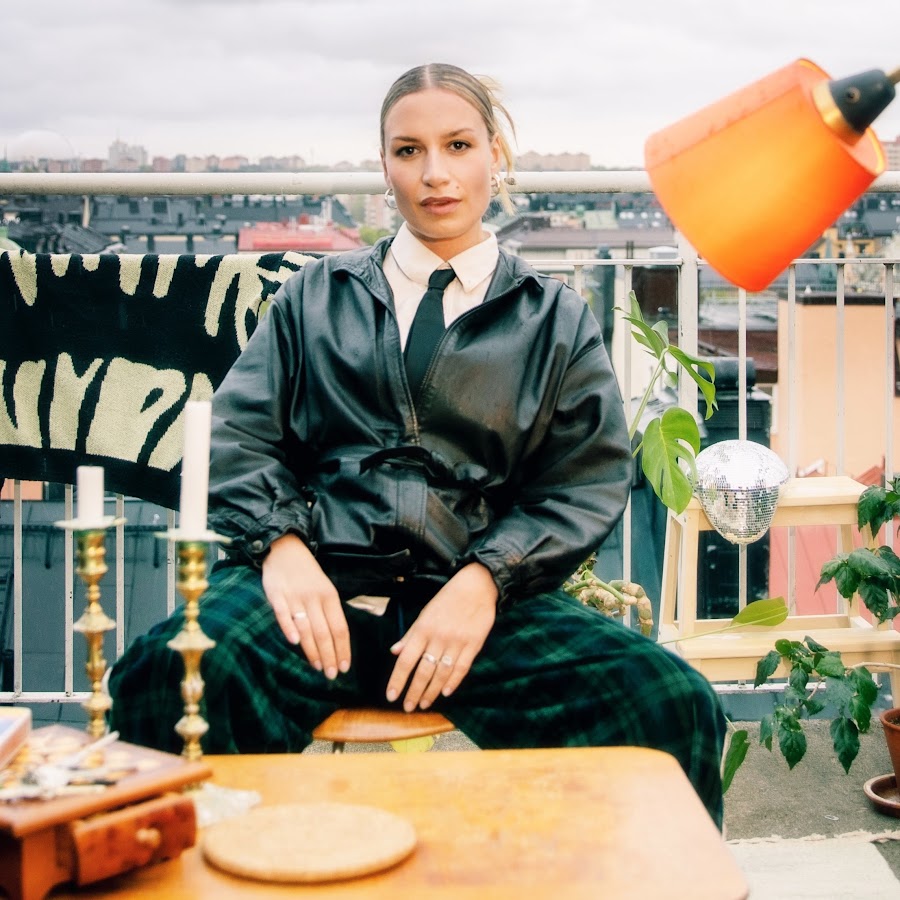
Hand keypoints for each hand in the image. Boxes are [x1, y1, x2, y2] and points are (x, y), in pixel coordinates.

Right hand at [261, 534, 349, 678]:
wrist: (285, 548)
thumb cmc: (308, 575)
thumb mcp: (325, 589)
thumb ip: (329, 613)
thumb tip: (337, 641)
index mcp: (330, 596)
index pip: (340, 627)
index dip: (343, 649)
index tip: (345, 667)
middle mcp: (314, 598)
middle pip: (325, 632)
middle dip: (329, 656)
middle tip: (331, 675)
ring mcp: (295, 596)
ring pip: (306, 627)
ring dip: (312, 650)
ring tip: (318, 667)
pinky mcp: (276, 594)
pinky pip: (283, 614)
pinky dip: (289, 627)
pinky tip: (294, 642)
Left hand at [386, 563, 497, 711]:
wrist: (477, 586)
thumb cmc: (448, 599)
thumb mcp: (425, 613)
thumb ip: (410, 634)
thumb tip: (394, 651)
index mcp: (423, 629)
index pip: (406, 660)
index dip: (397, 680)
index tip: (391, 696)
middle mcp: (438, 638)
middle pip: (423, 671)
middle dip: (413, 692)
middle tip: (408, 708)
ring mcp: (457, 642)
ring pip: (441, 674)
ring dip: (431, 692)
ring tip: (424, 704)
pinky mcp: (473, 644)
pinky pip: (462, 668)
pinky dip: (454, 682)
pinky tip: (446, 693)